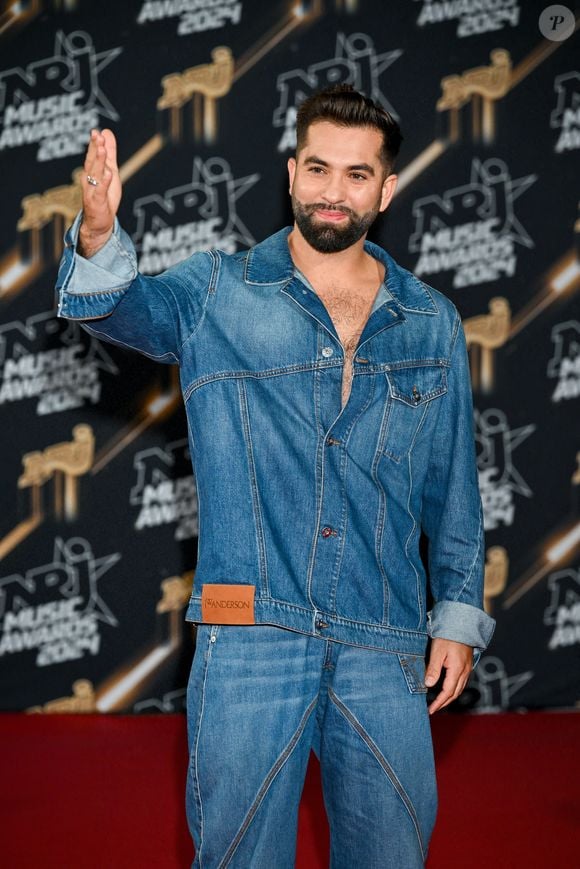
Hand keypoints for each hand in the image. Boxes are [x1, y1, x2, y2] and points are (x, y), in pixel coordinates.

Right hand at [79, 128, 121, 257]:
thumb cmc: (104, 196)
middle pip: (92, 162)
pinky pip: (100, 191)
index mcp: (92, 171)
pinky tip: (109, 174)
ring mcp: (92, 191)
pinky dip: (104, 183)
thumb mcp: (110, 171)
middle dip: (95, 149)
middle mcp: (89, 180)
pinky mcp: (97, 202)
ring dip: (98, 161)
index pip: (92, 155)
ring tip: (102, 149)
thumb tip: (106, 131)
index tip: (96, 132)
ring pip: (95, 174)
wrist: (98, 222)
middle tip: (97, 136)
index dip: (94, 143)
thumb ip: (109, 152)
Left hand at [424, 638, 472, 714]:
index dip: (439, 703)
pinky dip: (454, 689)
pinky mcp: (467, 665)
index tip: (431, 710)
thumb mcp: (437, 651)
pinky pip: (461, 682)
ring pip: (459, 689)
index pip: (447, 692)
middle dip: (444, 703)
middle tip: (433, 709)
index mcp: (457, 670)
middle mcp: (465, 672)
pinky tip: (447, 689)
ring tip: (439, 702)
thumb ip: (433, 669)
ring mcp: (467, 669)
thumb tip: (428, 685)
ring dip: (449, 697)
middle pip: (455, 693)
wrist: (462, 624)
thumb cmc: (448, 636)